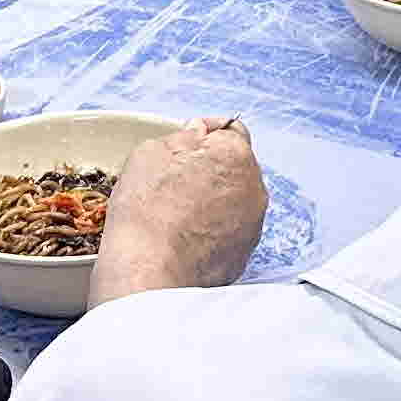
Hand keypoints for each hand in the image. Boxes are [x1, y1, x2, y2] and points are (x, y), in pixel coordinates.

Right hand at [95, 117, 266, 301]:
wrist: (148, 269)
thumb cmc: (146, 210)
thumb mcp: (151, 152)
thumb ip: (183, 136)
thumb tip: (197, 134)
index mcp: (235, 154)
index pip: (231, 131)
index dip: (206, 135)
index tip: (189, 143)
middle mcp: (254, 187)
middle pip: (235, 168)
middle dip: (211, 170)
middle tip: (176, 182)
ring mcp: (252, 224)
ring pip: (234, 202)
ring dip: (214, 202)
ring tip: (177, 214)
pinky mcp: (244, 256)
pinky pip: (230, 233)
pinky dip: (213, 232)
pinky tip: (185, 237)